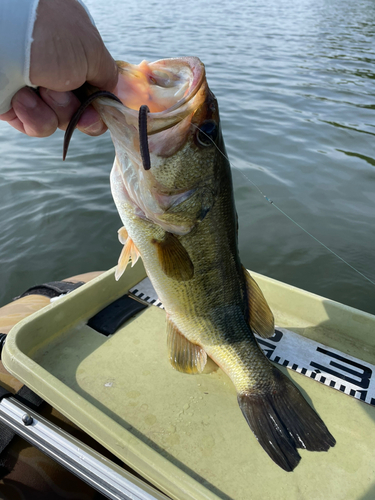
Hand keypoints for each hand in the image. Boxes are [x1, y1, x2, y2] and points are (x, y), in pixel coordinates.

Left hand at [0, 0, 117, 137]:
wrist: (4, 34)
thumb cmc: (52, 34)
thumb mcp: (93, 53)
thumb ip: (110, 78)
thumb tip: (122, 93)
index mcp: (77, 53)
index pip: (98, 89)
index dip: (104, 105)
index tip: (107, 111)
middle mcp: (57, 71)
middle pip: (83, 111)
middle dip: (84, 114)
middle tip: (83, 111)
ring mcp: (36, 89)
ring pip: (61, 120)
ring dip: (59, 109)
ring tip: (44, 88)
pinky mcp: (15, 107)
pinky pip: (37, 127)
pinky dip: (35, 116)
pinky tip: (24, 97)